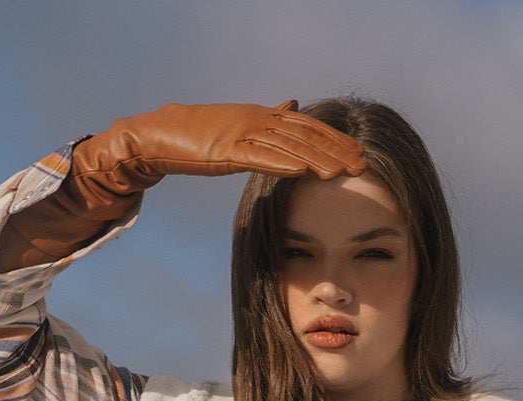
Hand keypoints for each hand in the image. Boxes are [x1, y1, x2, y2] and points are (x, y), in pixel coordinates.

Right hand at [98, 100, 364, 184]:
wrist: (160, 134)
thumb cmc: (198, 135)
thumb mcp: (240, 124)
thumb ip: (268, 119)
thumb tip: (291, 104)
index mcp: (262, 116)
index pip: (307, 127)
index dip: (335, 140)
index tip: (358, 153)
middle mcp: (257, 120)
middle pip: (305, 135)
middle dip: (336, 151)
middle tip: (362, 165)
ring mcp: (242, 133)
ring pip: (288, 147)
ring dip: (317, 161)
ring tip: (341, 174)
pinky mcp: (226, 150)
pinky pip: (259, 157)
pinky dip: (283, 164)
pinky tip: (303, 172)